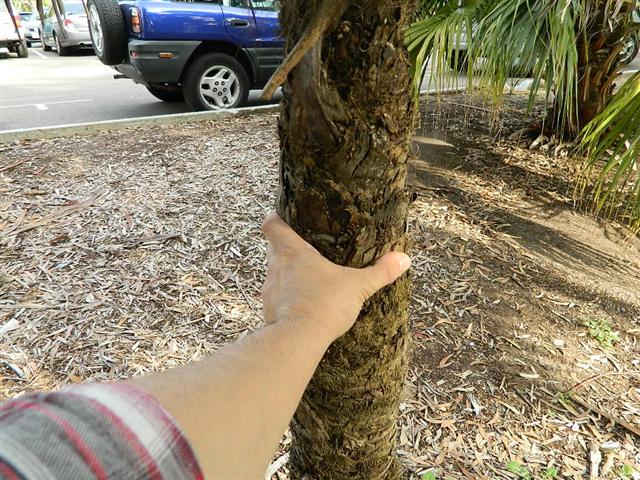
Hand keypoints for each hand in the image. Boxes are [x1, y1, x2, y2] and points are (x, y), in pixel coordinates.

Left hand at [261, 213, 410, 342]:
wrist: (297, 341)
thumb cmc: (323, 305)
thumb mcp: (357, 286)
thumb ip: (380, 272)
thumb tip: (403, 259)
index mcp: (292, 251)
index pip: (272, 225)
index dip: (276, 217)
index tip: (286, 216)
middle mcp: (276, 267)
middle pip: (273, 248)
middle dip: (287, 247)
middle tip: (307, 247)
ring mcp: (270, 290)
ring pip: (275, 273)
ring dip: (288, 273)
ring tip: (309, 277)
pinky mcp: (270, 311)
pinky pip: (277, 298)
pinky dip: (288, 297)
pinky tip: (304, 303)